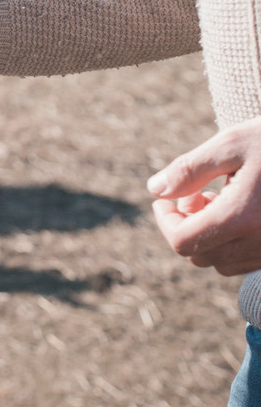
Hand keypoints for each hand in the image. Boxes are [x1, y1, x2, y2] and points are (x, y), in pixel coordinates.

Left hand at [148, 116, 260, 275]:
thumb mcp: (232, 144)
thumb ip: (189, 169)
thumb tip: (155, 190)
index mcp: (242, 217)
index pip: (182, 242)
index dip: (165, 222)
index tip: (165, 199)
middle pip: (200, 256)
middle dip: (186, 227)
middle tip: (194, 194)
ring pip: (225, 263)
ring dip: (210, 236)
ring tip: (219, 197)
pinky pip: (250, 261)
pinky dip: (234, 242)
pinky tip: (242, 208)